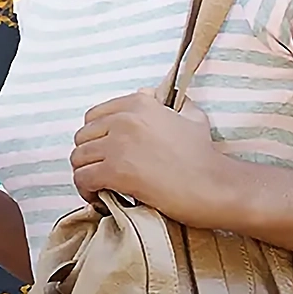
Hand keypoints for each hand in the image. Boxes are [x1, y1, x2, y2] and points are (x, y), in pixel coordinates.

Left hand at [70, 89, 237, 226]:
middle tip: (102, 173)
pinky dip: (87, 191)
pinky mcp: (116, 171)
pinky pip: (82, 179)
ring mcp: (118, 144)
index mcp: (138, 103)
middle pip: (82, 137)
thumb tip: (156, 95)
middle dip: (88, 157)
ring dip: (85, 175)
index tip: (106, 153)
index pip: (93, 117)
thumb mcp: (192, 116)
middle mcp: (124, 119)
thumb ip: (172, 102)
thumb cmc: (205, 156)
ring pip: (78, 158)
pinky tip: (100, 198)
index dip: (96, 138)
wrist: (214, 185)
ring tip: (99, 188)